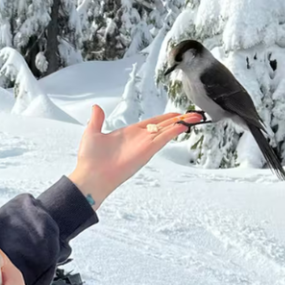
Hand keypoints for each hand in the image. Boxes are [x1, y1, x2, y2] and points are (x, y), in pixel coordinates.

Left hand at [68, 107, 202, 207]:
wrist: (90, 176)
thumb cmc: (90, 159)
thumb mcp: (92, 133)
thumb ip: (97, 120)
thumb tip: (96, 107)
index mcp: (130, 133)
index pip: (152, 123)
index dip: (165, 118)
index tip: (177, 114)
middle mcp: (140, 139)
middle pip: (164, 126)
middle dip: (178, 120)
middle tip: (193, 115)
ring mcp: (144, 146)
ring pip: (166, 131)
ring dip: (180, 124)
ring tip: (194, 117)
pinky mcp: (146, 151)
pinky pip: (163, 139)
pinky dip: (173, 131)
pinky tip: (183, 125)